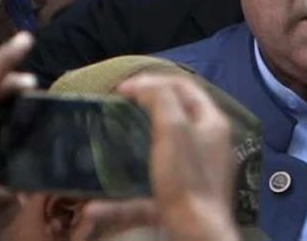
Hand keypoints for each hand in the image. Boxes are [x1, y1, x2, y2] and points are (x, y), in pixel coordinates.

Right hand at [86, 76, 238, 240]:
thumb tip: (141, 83)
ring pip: (157, 157)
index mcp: (211, 123)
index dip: (153, 80)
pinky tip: (95, 208)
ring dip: (128, 154)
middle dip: (141, 113)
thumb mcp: (173, 130)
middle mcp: (207, 146)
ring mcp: (194, 176)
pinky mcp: (178, 204)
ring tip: (105, 148)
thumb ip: (160, 99)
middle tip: (113, 112)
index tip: (121, 89)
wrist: (197, 237)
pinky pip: (146, 197)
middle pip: (172, 118)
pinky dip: (121, 202)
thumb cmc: (187, 180)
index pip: (184, 86)